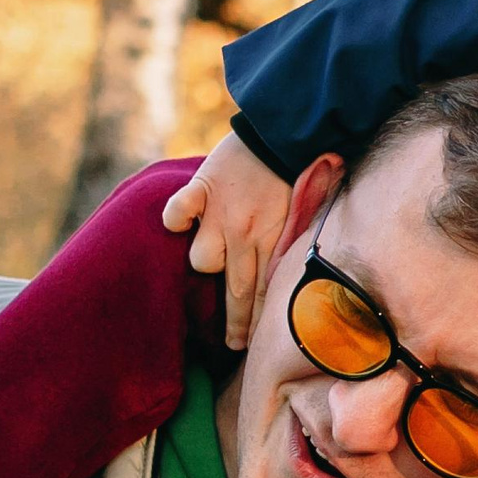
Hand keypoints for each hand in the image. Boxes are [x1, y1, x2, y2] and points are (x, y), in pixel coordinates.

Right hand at [162, 133, 297, 351]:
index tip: (249, 346)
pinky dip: (176, 219)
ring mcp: (221, 213)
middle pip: (237, 290)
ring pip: (204, 259)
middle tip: (233, 345)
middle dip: (236, 323)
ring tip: (210, 259)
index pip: (264, 293)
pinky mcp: (201, 189)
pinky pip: (179, 213)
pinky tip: (178, 224)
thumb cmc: (294, 174)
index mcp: (273, 241)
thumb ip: (286, 246)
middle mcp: (246, 233)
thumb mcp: (300, 215)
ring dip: (205, 262)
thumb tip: (280, 284)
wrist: (283, 131)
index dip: (255, 323)